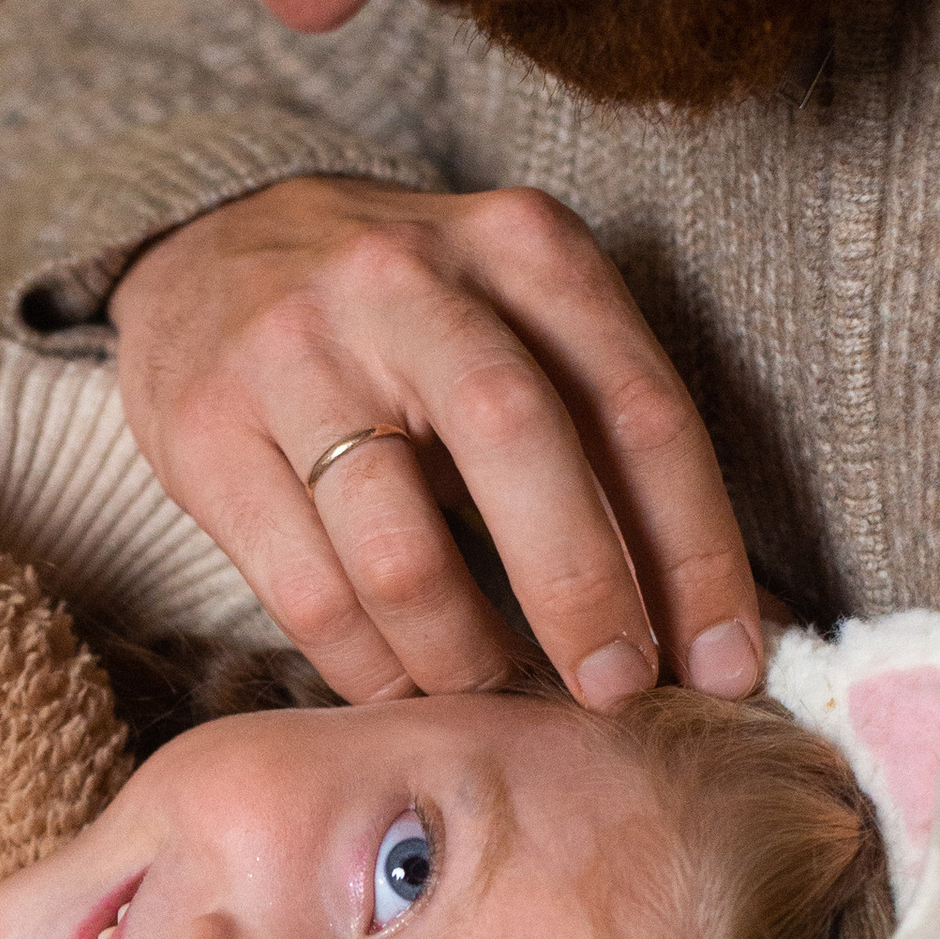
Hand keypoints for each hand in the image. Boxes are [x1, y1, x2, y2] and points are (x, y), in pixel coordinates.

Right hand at [109, 176, 760, 710]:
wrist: (208, 251)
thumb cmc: (409, 322)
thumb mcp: (521, 326)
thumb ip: (612, 446)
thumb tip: (731, 624)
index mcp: (522, 246)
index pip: (637, 408)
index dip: (694, 552)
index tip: (724, 662)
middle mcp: (408, 282)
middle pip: (519, 448)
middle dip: (583, 595)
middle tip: (614, 692)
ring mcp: (296, 352)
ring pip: (401, 551)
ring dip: (463, 656)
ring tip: (491, 691)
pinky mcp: (210, 432)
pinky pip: (308, 594)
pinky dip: (370, 669)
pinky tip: (403, 686)